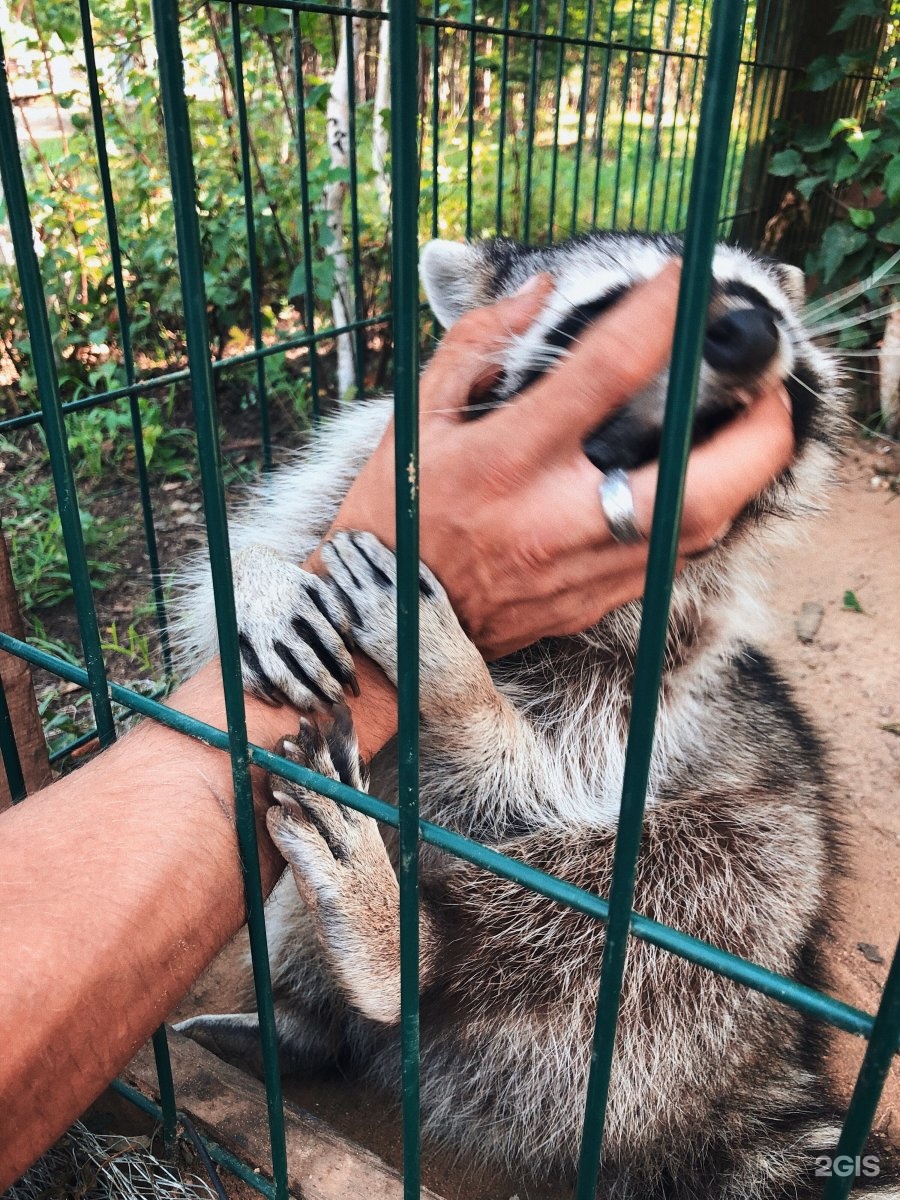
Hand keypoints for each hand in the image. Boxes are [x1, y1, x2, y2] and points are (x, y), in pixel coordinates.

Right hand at [327, 263, 794, 659]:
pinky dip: (706, 512)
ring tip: (749, 425)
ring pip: (704, 527)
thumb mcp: (417, 418)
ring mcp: (585, 570)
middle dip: (758, 426)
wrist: (388, 625)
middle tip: (767, 382)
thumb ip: (476, 345)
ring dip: (746, 472)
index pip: (605, 373)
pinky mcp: (594, 603)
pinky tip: (704, 480)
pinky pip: (675, 559)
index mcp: (507, 460)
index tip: (685, 278)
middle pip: (698, 479)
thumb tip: (538, 293)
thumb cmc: (396, 515)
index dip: (658, 314)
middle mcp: (557, 518)